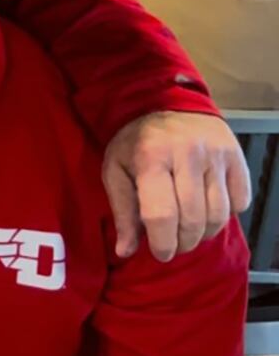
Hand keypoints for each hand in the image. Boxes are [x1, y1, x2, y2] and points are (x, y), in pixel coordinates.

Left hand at [102, 111, 252, 261]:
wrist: (166, 102)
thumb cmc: (136, 142)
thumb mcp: (115, 170)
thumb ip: (121, 211)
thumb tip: (125, 251)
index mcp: (151, 157)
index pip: (161, 214)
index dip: (162, 242)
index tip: (160, 253)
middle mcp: (187, 154)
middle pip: (192, 218)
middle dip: (183, 242)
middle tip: (174, 246)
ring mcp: (215, 154)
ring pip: (219, 213)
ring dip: (204, 233)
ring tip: (189, 234)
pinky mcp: (236, 155)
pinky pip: (240, 200)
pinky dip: (226, 215)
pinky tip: (208, 211)